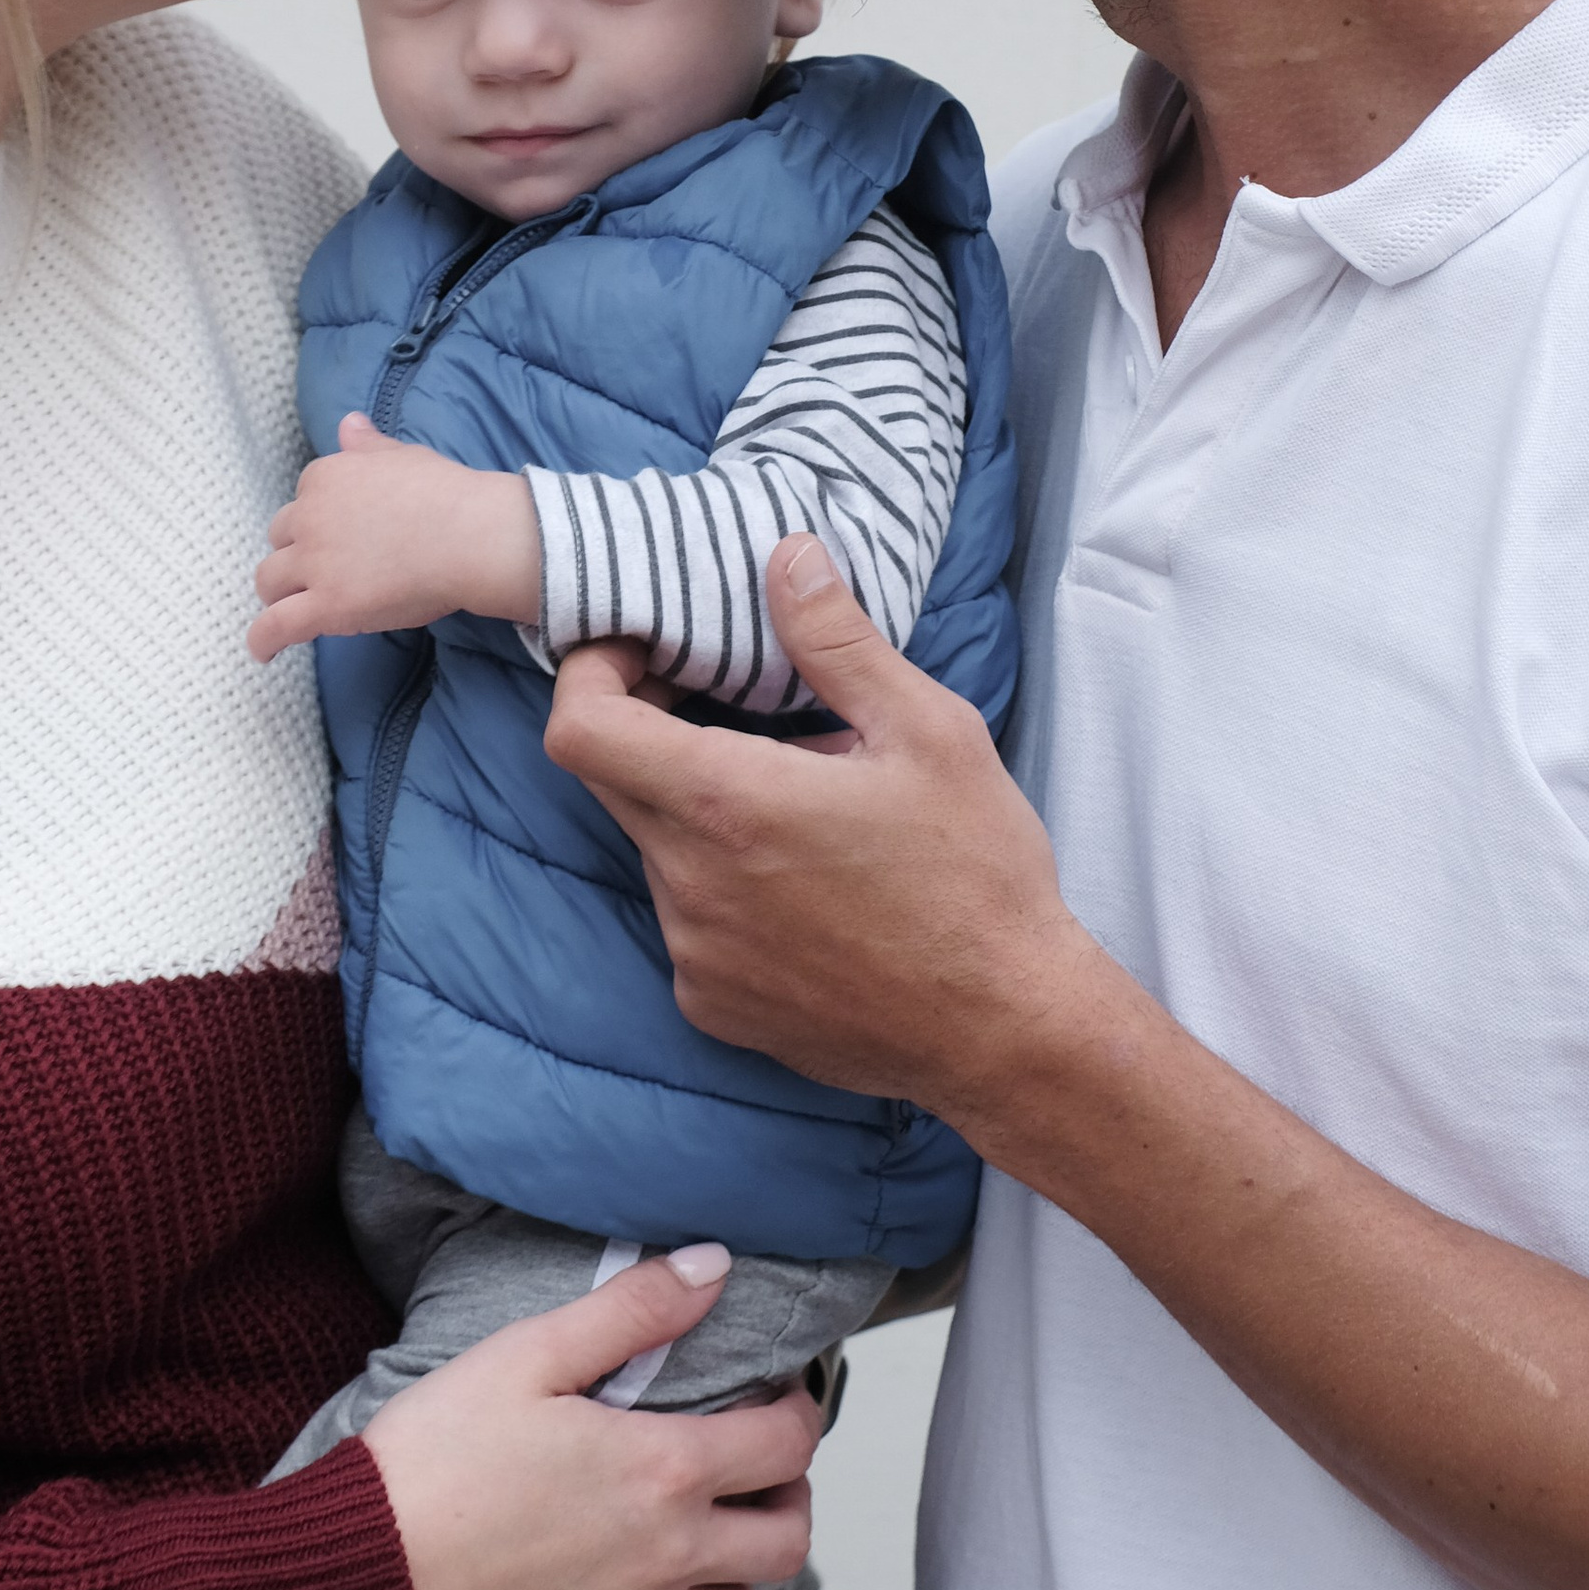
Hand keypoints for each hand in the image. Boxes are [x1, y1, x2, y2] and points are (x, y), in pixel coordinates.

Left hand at [248, 414, 542, 660]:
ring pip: (269, 581)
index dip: (318, 521)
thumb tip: (348, 423)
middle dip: (295, 554)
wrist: (469, 535)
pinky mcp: (326, 606)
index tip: (336, 536)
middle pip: (280, 539)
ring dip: (277, 594)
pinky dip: (262, 641)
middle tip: (320, 573)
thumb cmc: (446, 495)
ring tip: (288, 609)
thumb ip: (367, 445)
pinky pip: (277, 626)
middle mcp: (310, 516)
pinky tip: (262, 652)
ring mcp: (315, 563)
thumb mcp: (402, 456)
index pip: (303, 500)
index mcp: (326, 477)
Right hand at [361, 1249, 820, 1589]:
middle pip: (787, 1542)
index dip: (798, 1414)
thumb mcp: (526, 1356)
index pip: (786, 1447)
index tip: (778, 1398)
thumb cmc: (436, 1459)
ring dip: (733, 1575)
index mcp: (664, 1471)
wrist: (359, 1578)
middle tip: (752, 1474)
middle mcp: (671, 1560)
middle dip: (786, 1499)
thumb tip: (713, 1267)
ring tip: (696, 1541)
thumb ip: (630, 1310)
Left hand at [544, 536, 1088, 1124]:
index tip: (641, 656)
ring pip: (659, 850)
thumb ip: (838, 641)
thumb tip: (787, 557)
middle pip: (614, 781)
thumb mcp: (927, 733)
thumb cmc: (977, 878)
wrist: (1008, 1032)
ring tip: (801, 810)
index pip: (580, 728)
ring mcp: (694, 955)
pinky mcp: (713, 1006)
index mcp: (728, 804)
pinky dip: (722, 888)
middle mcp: (689, 885)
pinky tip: (804, 887)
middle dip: (651, 730)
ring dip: (703, 815)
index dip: (591, 676)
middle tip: (731, 709)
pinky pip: (687, 922)